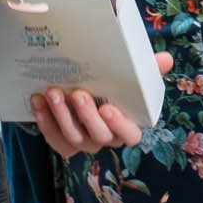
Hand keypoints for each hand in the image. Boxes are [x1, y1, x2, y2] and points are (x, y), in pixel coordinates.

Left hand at [33, 52, 174, 157]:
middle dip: (86, 115)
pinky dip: (44, 120)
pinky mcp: (62, 143)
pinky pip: (52, 137)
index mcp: (129, 126)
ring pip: (72, 137)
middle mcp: (106, 139)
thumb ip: (149, 70)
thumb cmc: (115, 86)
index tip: (108, 108)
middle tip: (77, 93)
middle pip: (98, 136)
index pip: (131, 135)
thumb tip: (165, 59)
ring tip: (53, 92)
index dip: (120, 125)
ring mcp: (83, 143)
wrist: (86, 89)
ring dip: (61, 115)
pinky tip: (37, 100)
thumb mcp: (134, 77)